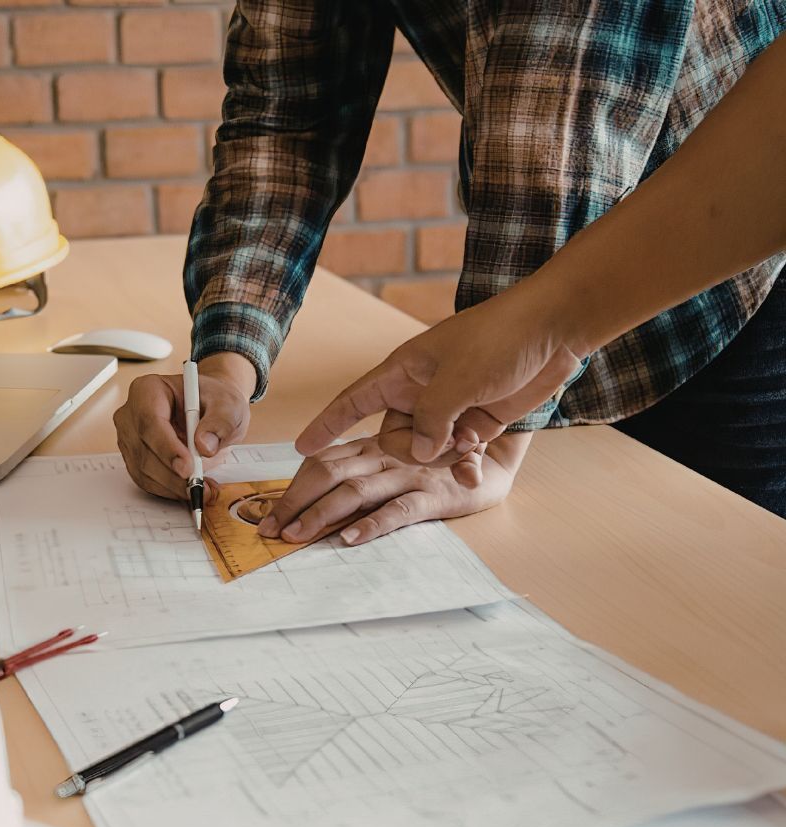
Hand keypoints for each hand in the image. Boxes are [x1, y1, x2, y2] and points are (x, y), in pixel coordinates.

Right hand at [113, 352, 254, 500]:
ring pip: (144, 471)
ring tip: (203, 487)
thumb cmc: (213, 402)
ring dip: (173, 486)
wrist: (210, 411)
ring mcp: (129, 439)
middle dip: (172, 474)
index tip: (187, 467)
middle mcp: (131, 414)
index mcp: (148, 390)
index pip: (150, 422)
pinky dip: (170, 490)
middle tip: (200, 486)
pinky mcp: (134, 460)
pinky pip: (147, 482)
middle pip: (144, 451)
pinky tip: (191, 488)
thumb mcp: (227, 405)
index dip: (167, 448)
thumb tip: (204, 446)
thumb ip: (220, 422)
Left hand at [257, 432, 530, 545]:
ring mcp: (408, 475)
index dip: (290, 488)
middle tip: (269, 531)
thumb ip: (361, 476)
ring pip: (355, 491)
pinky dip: (372, 524)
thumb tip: (316, 507)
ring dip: (321, 514)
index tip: (266, 516)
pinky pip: (398, 510)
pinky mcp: (434, 495)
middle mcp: (384, 457)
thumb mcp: (394, 464)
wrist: (494, 464)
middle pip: (327, 474)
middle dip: (293, 502)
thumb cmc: (437, 467)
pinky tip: (349, 539)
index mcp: (371, 449)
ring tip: (296, 537)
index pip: (321, 463)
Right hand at [296, 285, 581, 465]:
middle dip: (406, 454)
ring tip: (467, 455)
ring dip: (443, 460)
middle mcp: (420, 392)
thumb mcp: (457, 379)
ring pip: (427, 450)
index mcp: (403, 371)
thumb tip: (416, 453)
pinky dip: (464, 463)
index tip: (301, 448)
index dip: (326, 425)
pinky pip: (458, 453)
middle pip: (392, 438)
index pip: (353, 401)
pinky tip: (475, 469)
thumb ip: (431, 419)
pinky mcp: (476, 421)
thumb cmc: (500, 339)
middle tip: (430, 452)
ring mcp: (449, 409)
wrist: (554, 329)